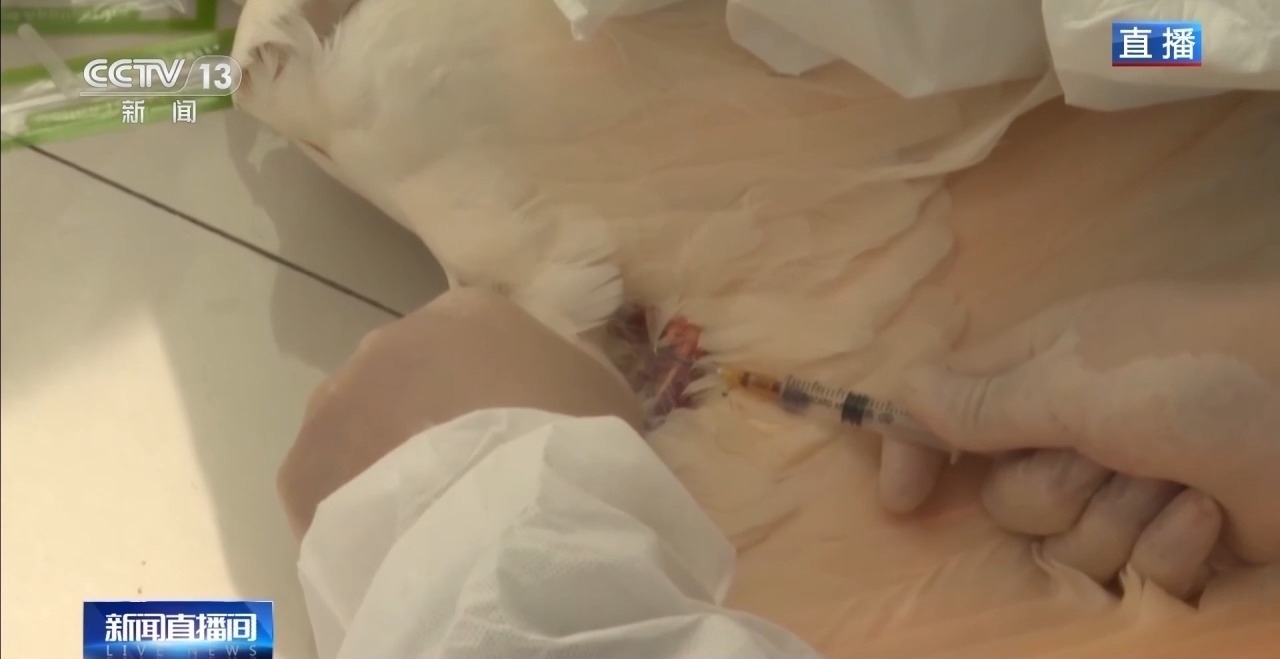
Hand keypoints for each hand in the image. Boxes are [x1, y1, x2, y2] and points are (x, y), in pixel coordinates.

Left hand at [279, 288, 643, 538]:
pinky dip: (353, 511)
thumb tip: (549, 383)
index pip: (471, 337)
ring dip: (384, 462)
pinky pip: (328, 486)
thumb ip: (564, 372)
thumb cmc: (572, 449)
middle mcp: (389, 341)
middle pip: (406, 377)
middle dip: (427, 421)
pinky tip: (391, 546)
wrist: (507, 526)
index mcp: (467, 312)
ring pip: (358, 428)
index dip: (490, 391)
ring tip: (426, 521)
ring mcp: (336, 403)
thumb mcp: (602, 392)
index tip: (509, 436)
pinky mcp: (300, 470)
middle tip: (465, 481)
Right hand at [881, 279, 1279, 596]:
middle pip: (1007, 498)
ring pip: (1066, 543)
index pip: (945, 407)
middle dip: (1052, 488)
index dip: (916, 447)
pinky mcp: (1174, 536)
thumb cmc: (1187, 372)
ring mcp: (1124, 485)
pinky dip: (1170, 545)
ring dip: (1118, 515)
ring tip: (1169, 480)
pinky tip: (1204, 512)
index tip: (902, 498)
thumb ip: (981, 401)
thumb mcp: (1072, 380)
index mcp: (1037, 371)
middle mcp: (1072, 430)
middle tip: (1101, 454)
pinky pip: (1137, 573)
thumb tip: (902, 396)